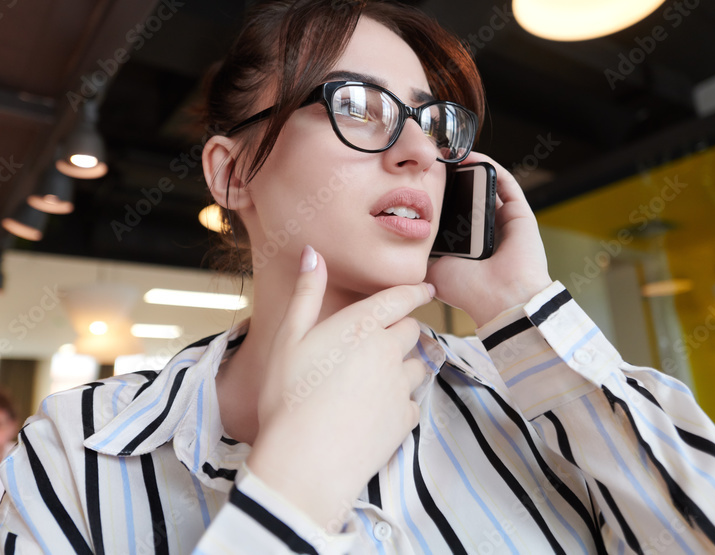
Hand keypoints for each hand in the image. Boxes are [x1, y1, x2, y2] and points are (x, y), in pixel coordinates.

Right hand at [247, 246, 431, 532]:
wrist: (304, 460)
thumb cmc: (288, 396)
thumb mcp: (289, 338)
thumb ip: (307, 294)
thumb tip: (314, 253)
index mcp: (362, 326)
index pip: (401, 298)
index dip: (416, 291)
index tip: (426, 288)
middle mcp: (389, 351)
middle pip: (412, 331)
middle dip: (404, 330)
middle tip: (388, 337)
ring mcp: (401, 386)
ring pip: (419, 366)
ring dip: (407, 365)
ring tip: (386, 375)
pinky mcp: (404, 419)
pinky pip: (413, 403)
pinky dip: (402, 402)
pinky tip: (380, 409)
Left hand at [426, 153, 551, 326]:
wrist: (500, 300)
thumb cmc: (469, 292)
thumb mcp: (434, 270)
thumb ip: (422, 254)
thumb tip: (403, 240)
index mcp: (470, 247)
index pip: (455, 215)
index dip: (440, 197)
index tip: (421, 181)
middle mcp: (489, 233)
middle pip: (470, 198)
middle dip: (453, 180)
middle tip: (434, 164)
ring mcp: (506, 222)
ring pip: (488, 187)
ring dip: (470, 168)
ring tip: (449, 156)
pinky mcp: (520, 213)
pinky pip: (505, 182)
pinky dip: (489, 166)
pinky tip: (471, 157)